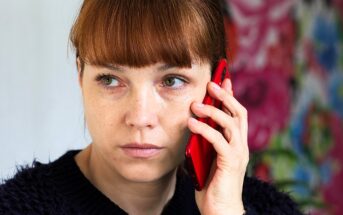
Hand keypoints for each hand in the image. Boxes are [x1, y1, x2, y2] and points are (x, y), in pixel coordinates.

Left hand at [188, 78, 248, 214]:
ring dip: (213, 111)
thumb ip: (205, 143)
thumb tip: (194, 125)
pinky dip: (205, 129)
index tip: (223, 80)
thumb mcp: (207, 158)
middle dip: (225, 96)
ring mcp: (238, 153)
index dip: (231, 96)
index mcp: (236, 143)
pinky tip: (192, 124)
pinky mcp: (231, 162)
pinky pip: (219, 140)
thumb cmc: (213, 185)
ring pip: (230, 123)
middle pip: (238, 113)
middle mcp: (241, 145)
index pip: (236, 114)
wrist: (220, 210)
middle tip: (211, 84)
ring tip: (195, 105)